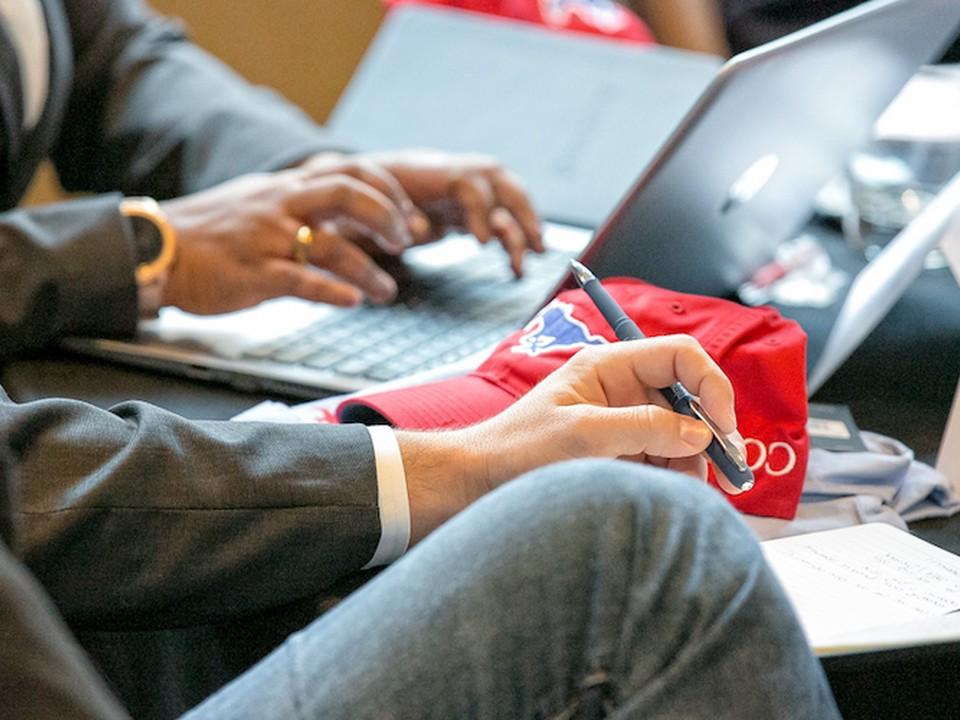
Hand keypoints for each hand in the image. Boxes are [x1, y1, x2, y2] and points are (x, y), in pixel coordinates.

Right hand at [160, 168, 414, 313]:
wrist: (154, 249)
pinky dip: (332, 292)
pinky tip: (352, 303)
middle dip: (388, 217)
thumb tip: (347, 217)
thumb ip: (301, 207)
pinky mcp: (253, 274)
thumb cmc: (210, 234)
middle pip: (348, 193)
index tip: (409, 216)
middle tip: (407, 242)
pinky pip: (301, 281)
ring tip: (386, 293)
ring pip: (332, 245)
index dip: (388, 191)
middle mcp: (280, 205)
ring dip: (368, 271)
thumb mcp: (259, 204)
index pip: (349, 171)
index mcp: (285, 187)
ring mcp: (267, 238)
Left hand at [302, 150, 543, 276]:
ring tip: (538, 254)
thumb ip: (384, 216)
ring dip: (524, 223)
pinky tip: (518, 266)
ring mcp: (456, 191)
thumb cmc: (345, 201)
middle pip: (499, 181)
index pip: (467, 181)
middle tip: (535, 244)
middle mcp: (447, 175)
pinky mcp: (458, 211)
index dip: (479, 208)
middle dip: (522, 211)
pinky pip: (494, 220)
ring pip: (504, 198)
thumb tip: (416, 229)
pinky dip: (510, 240)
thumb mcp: (357, 208)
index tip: (481, 241)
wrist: (340, 189)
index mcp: (425, 172)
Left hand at [398, 335, 737, 542]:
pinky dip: (673, 476)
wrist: (480, 482)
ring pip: (680, 434)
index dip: (711, 387)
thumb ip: (643, 429)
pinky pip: (662, 458)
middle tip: (731, 475)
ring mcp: (622, 420)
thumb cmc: (517, 449)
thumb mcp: (581, 436)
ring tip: (686, 494)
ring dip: (691, 462)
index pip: (681, 357)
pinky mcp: (620, 451)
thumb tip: (699, 433)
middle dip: (710, 433)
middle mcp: (622, 388)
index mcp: (610, 366)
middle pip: (688, 399)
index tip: (724, 429)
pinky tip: (668, 496)